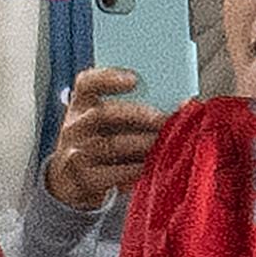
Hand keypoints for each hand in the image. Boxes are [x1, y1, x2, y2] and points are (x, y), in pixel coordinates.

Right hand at [40, 65, 166, 212]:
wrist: (73, 179)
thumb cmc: (102, 141)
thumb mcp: (109, 121)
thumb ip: (137, 107)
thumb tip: (183, 104)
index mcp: (83, 104)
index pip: (87, 83)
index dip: (108, 78)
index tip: (134, 79)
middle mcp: (75, 126)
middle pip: (102, 113)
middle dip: (137, 114)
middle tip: (164, 119)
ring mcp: (76, 153)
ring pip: (112, 145)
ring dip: (144, 143)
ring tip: (166, 142)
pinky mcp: (84, 178)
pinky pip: (115, 172)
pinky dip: (138, 168)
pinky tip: (153, 164)